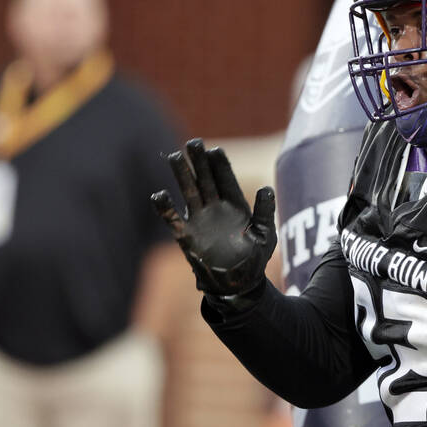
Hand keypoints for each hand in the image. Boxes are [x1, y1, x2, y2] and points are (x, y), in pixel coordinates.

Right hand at [151, 138, 275, 296]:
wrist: (238, 284)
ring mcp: (200, 220)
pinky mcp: (188, 236)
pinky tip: (159, 194)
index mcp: (235, 205)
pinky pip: (174, 220)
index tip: (214, 151)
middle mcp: (215, 208)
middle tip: (193, 143)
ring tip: (174, 156)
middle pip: (205, 179)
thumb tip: (267, 188)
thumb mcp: (265, 235)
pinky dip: (166, 209)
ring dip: (182, 175)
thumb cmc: (254, 258)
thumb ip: (264, 212)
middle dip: (199, 161)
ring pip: (189, 192)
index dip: (220, 165)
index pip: (226, 179)